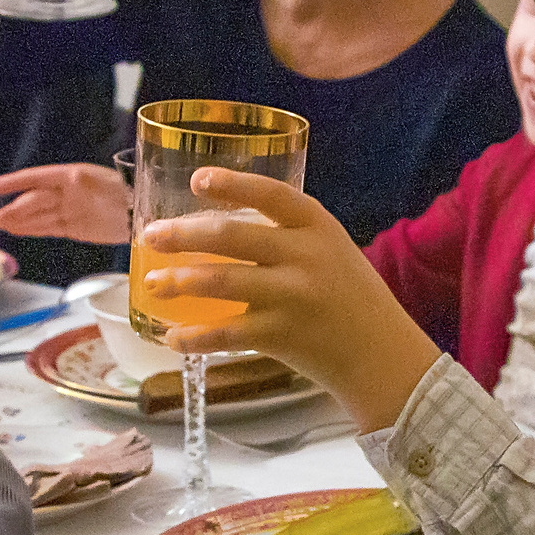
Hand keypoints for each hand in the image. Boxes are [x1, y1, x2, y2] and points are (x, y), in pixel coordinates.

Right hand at [0, 162, 128, 243]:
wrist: (146, 215)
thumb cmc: (131, 194)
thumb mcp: (112, 184)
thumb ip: (90, 182)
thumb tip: (73, 177)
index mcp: (73, 177)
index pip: (38, 178)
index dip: (15, 182)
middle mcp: (67, 192)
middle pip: (35, 200)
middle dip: (15, 209)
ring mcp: (70, 210)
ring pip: (38, 215)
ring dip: (18, 220)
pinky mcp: (74, 227)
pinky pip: (47, 227)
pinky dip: (32, 229)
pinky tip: (16, 230)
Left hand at [139, 169, 442, 432]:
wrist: (382, 355)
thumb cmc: (350, 299)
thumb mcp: (330, 251)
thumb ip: (286, 236)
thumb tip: (216, 228)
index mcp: (318, 227)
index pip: (271, 195)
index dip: (232, 184)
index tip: (197, 179)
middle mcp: (306, 257)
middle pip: (232, 236)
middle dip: (183, 234)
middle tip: (151, 236)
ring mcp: (294, 297)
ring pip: (222, 282)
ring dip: (179, 282)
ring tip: (152, 284)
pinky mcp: (283, 336)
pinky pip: (227, 335)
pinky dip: (195, 337)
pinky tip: (173, 337)